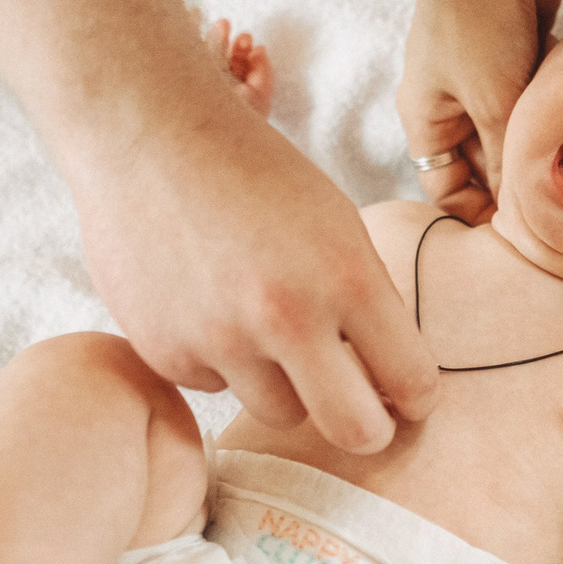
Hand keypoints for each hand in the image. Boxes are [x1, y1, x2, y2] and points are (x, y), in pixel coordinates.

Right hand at [68, 81, 439, 452]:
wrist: (145, 132)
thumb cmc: (254, 172)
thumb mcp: (335, 222)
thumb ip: (365, 298)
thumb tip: (390, 378)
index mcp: (347, 277)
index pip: (411, 380)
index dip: (417, 397)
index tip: (409, 399)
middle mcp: (286, 316)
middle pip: (354, 431)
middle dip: (368, 429)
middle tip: (363, 415)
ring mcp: (221, 340)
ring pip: (281, 413)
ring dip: (286, 386)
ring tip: (268, 330)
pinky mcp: (166, 352)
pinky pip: (217, 385)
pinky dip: (221, 360)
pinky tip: (206, 304)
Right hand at [397, 0, 562, 223]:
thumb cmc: (479, 21)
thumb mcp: (492, 102)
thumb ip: (506, 162)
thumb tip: (523, 216)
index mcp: (425, 117)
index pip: (444, 188)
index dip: (478, 216)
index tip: (523, 237)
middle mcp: (449, 101)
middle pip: (484, 165)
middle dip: (518, 184)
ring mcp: (483, 78)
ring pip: (514, 134)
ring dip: (541, 148)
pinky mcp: (516, 55)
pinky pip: (534, 102)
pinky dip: (554, 114)